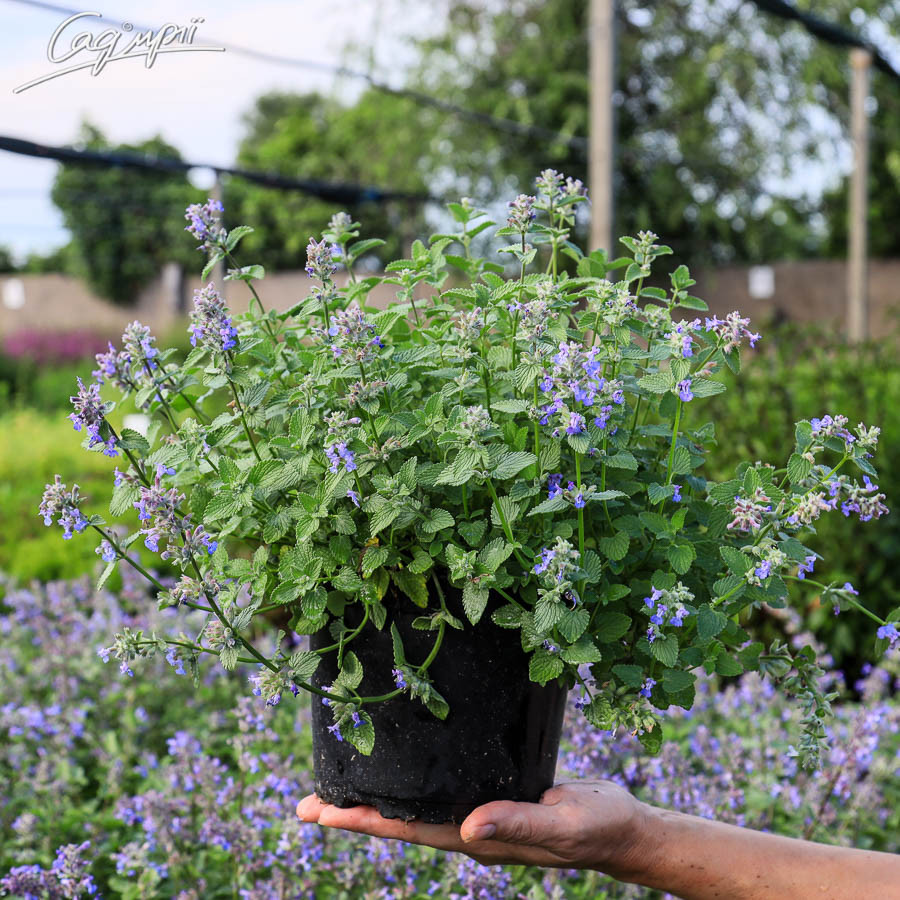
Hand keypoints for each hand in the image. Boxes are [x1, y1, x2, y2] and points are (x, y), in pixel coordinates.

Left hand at [296, 780, 652, 877]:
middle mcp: (472, 826)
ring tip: (340, 787)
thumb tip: (467, 828)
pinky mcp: (494, 791)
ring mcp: (481, 810)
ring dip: (378, 797)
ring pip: (418, 804)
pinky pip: (443, 787)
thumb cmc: (596, 828)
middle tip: (305, 804)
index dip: (365, 819)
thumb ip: (515, 823)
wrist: (621, 825)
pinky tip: (405, 769)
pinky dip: (414, 779)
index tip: (323, 811)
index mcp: (480, 837)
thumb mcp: (560, 825)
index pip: (409, 829)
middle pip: (401, 820)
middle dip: (354, 812)